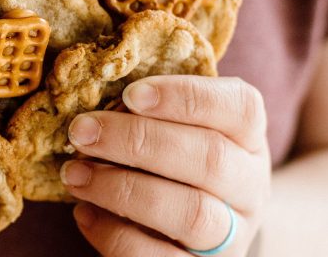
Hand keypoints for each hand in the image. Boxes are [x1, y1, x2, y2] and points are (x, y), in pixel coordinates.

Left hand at [60, 76, 270, 255]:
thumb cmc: (176, 164)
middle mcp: (251, 186)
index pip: (242, 107)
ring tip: (75, 174)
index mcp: (248, 138)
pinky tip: (84, 212)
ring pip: (193, 213)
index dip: (186, 97)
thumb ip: (149, 112)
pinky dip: (115, 235)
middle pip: (211, 159)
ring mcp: (234, 236)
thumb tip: (91, 90)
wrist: (199, 236)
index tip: (130, 94)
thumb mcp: (178, 131)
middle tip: (82, 131)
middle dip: (138, 141)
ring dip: (123, 189)